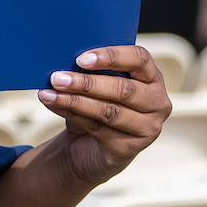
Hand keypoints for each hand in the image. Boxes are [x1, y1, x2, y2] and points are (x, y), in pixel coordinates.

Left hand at [38, 45, 171, 188]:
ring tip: (49, 93)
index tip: (81, 59)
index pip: (140, 59)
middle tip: (56, 78)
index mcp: (152, 77)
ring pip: (109, 111)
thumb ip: (89, 70)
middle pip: (124, 89)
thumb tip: (61, 58)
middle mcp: (157, 103)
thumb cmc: (94, 105)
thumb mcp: (95, 84)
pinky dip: (71, 114)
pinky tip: (53, 104)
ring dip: (74, 100)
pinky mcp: (130, 149)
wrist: (87, 146)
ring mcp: (148, 128)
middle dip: (87, 83)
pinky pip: (98, 128)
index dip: (111, 56)